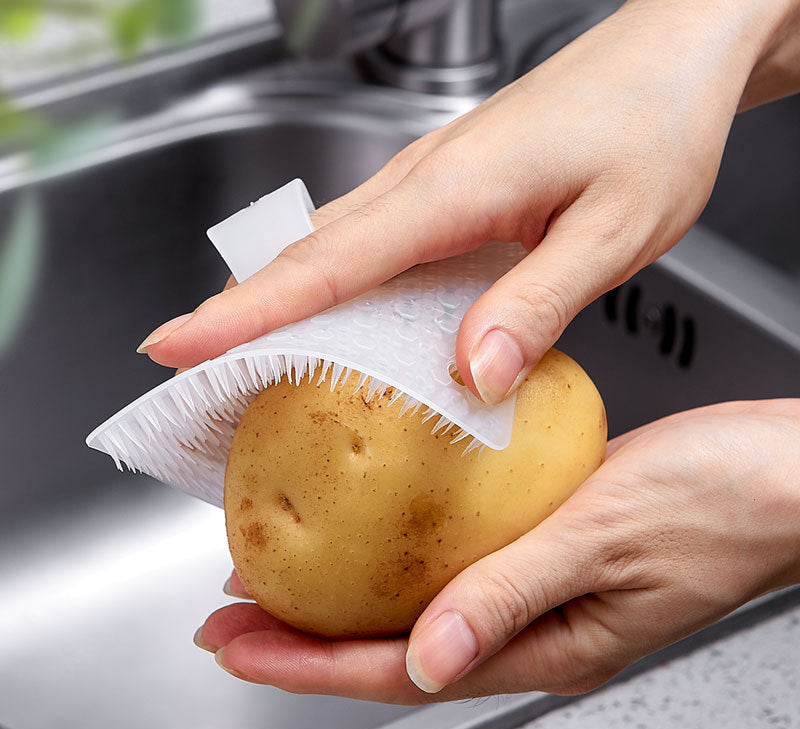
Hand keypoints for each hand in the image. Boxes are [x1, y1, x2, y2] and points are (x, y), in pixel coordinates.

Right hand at [137, 0, 797, 404]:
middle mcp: (425, 180)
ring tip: (234, 349)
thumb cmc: (654, 125)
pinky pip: (366, 239)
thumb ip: (538, 301)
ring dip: (274, 295)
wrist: (674, 57)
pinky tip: (326, 312)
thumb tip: (471, 373)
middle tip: (185, 362)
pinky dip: (327, 280)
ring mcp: (429, 181)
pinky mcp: (444, 188)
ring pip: (329, 243)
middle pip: (307, 253)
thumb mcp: (615, 230)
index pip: (328, 263)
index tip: (178, 343)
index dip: (246, 311)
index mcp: (455, 190)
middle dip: (238, 309)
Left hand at [194, 399, 799, 702]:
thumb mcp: (607, 536)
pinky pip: (453, 560)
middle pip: (394, 645)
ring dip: (345, 596)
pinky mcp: (546, 544)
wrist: (782, 471)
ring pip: (416, 605)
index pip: (399, 668)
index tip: (233, 641)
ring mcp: (538, 588)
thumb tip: (426, 655)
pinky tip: (375, 527)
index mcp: (545, 644)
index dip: (307, 661)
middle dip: (305, 637)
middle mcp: (533, 627)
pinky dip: (399, 552)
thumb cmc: (723, 502)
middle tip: (230, 615)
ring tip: (282, 577)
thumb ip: (511, 593)